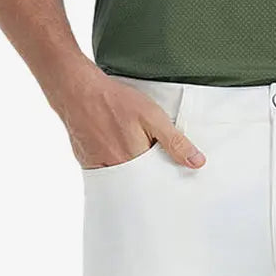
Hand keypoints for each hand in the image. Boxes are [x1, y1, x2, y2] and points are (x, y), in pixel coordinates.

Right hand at [49, 65, 206, 169]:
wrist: (78, 91)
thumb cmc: (115, 101)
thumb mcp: (152, 116)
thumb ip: (174, 141)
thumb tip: (197, 162)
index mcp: (134, 162)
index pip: (156, 183)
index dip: (166, 180)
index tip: (176, 179)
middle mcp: (115, 170)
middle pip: (139, 185)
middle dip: (150, 180)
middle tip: (156, 167)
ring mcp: (99, 168)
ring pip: (122, 180)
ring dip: (132, 175)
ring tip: (137, 158)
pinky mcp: (87, 163)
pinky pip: (106, 174)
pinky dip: (115, 168)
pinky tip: (118, 153)